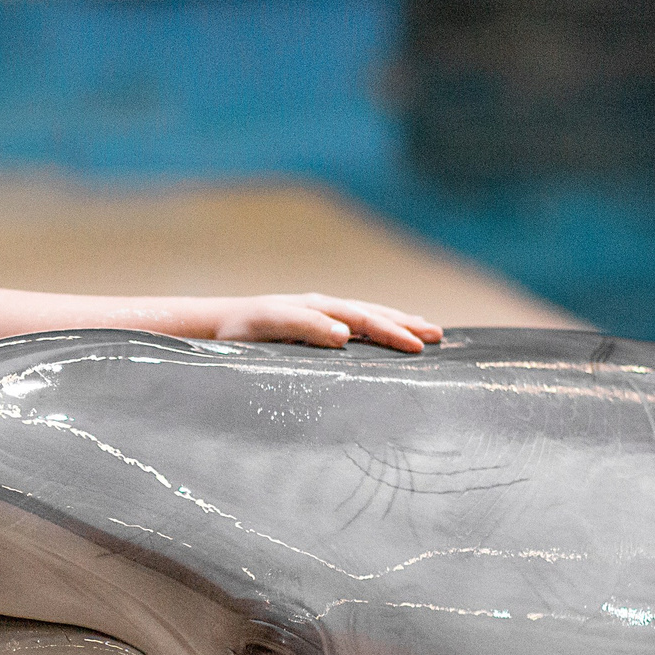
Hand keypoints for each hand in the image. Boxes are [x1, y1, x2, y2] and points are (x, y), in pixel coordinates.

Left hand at [211, 294, 441, 353]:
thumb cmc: (239, 331)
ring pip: (367, 317)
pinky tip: (388, 335)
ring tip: (427, 330)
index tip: (417, 346)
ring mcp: (319, 315)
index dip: (391, 332)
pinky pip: (354, 325)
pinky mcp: (313, 326)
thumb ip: (304, 328)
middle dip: (406, 325)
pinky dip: (377, 328)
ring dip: (397, 323)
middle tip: (438, 336)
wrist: (215, 326)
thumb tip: (344, 335)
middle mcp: (322, 308)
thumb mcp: (268, 327)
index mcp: (316, 308)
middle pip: (372, 314)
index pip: (363, 320)